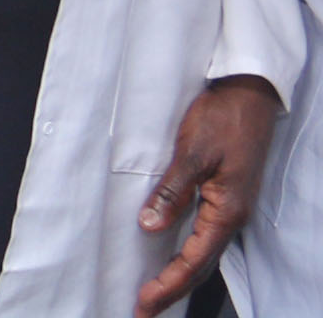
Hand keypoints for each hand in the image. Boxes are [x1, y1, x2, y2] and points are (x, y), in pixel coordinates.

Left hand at [136, 75, 278, 313]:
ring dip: (181, 276)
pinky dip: (189, 255)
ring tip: (156, 293)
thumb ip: (172, 191)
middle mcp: (231, 216)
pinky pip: (206, 236)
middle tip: (144, 310)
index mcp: (226, 211)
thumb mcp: (192, 152)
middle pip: (201, 265)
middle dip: (173, 290)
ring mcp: (231, 208)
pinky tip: (173, 257)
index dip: (168, 284)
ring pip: (205, 253)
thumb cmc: (223, 120)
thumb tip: (150, 226)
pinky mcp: (226, 197)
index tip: (144, 302)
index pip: (193, 260)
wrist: (249, 96)